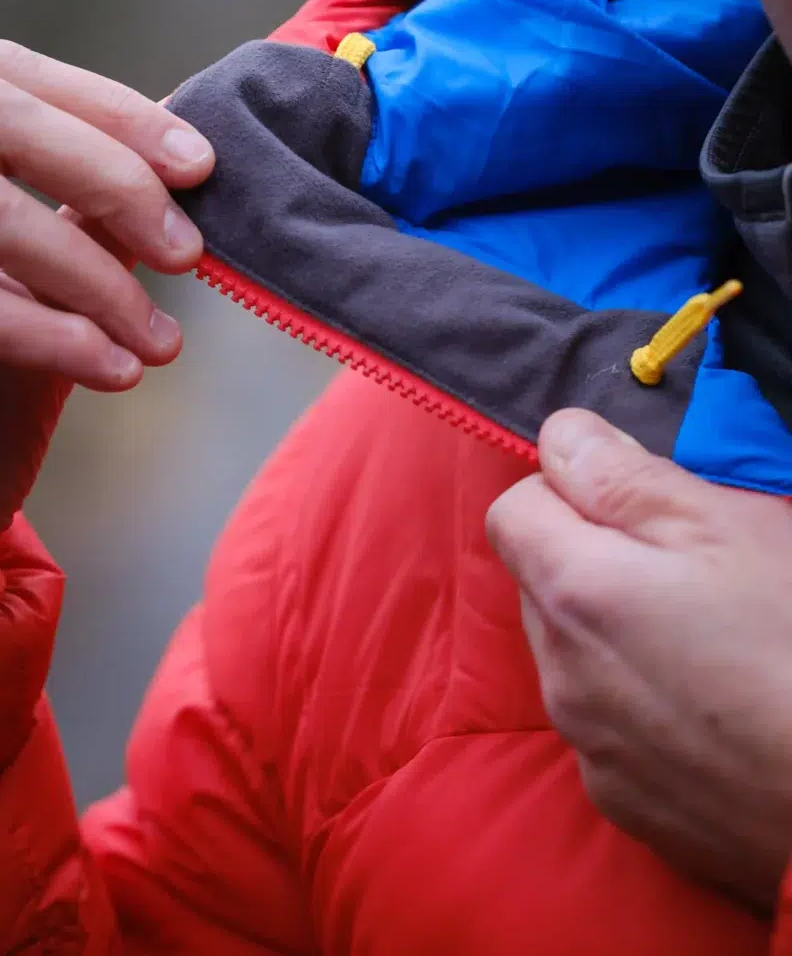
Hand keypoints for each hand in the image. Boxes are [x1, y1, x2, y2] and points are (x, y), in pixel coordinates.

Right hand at [0, 40, 213, 541]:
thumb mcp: (42, 266)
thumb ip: (90, 203)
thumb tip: (180, 152)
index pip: (15, 77)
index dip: (112, 112)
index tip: (199, 163)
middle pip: (3, 119)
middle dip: (113, 180)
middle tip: (186, 251)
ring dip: (101, 282)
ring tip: (162, 341)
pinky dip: (58, 338)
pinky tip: (117, 368)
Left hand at [487, 409, 791, 913]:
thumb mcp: (724, 528)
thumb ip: (622, 476)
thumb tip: (560, 437)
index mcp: (574, 590)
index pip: (513, 510)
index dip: (564, 492)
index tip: (627, 502)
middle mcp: (559, 671)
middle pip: (539, 584)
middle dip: (589, 560)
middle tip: (682, 569)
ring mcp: (585, 743)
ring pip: (568, 655)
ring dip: (607, 633)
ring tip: (699, 642)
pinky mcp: (619, 799)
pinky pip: (600, 725)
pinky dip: (632, 704)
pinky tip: (703, 711)